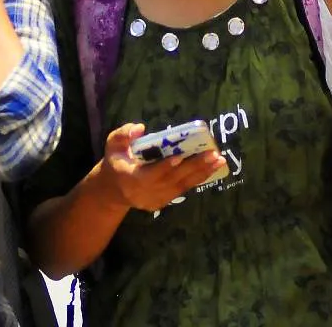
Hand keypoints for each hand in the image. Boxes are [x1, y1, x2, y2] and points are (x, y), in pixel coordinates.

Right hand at [95, 123, 226, 212]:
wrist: (113, 190)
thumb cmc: (116, 162)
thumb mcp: (112, 145)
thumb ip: (123, 135)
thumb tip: (140, 128)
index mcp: (130, 178)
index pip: (150, 173)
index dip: (165, 166)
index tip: (180, 157)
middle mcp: (145, 192)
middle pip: (172, 180)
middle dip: (194, 167)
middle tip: (213, 154)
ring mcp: (156, 200)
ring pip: (181, 186)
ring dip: (201, 173)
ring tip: (218, 161)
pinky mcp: (163, 202)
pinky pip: (182, 190)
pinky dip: (197, 179)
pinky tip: (210, 169)